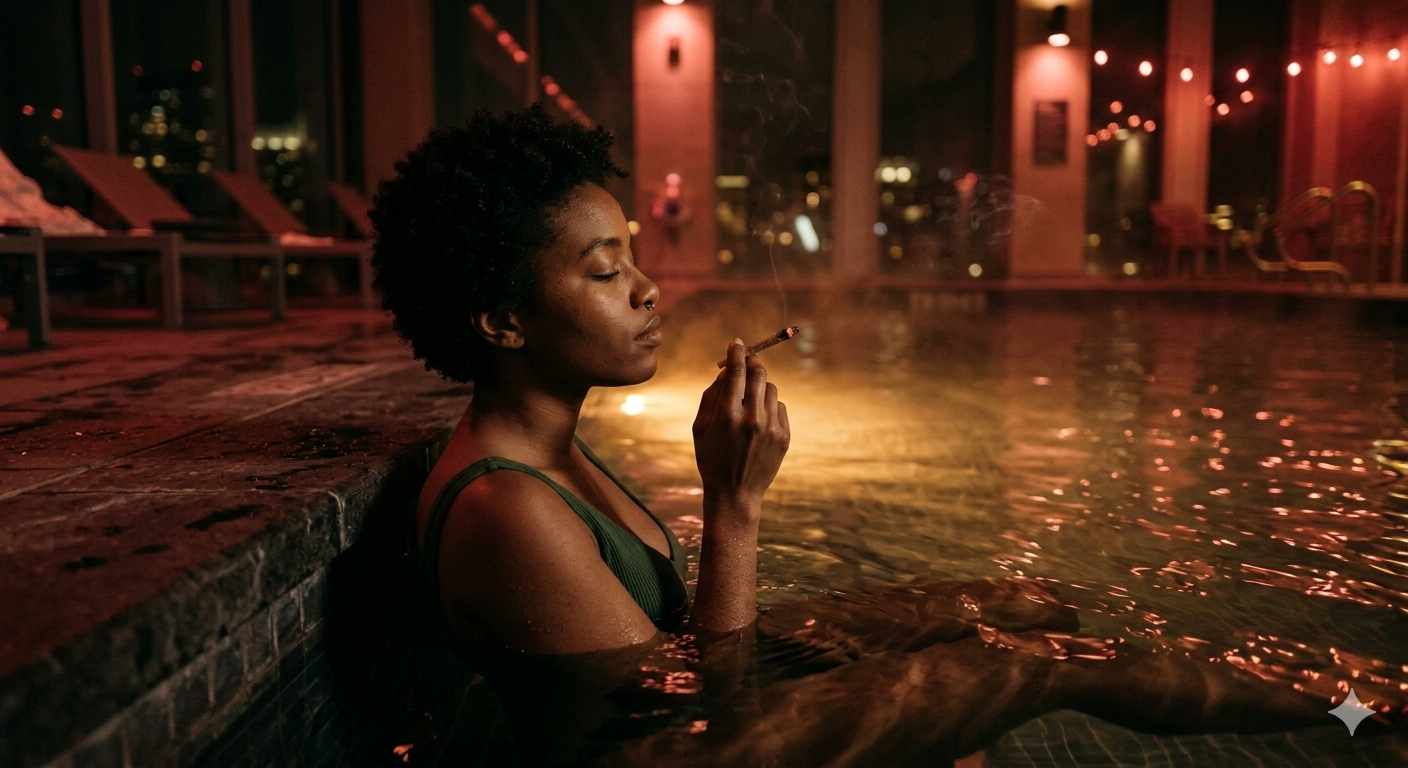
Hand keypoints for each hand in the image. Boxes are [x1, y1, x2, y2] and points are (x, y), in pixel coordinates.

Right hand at [692, 338, 789, 517]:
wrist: (735, 494)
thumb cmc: (711, 459)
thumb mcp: (700, 427)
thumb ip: (711, 395)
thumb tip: (727, 370)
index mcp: (727, 416)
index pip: (736, 371)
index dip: (737, 352)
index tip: (736, 343)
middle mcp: (752, 419)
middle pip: (759, 373)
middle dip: (752, 362)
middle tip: (746, 361)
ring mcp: (771, 428)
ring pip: (770, 389)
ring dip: (758, 387)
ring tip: (747, 401)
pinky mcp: (785, 437)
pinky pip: (779, 407)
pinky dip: (769, 407)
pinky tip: (758, 421)